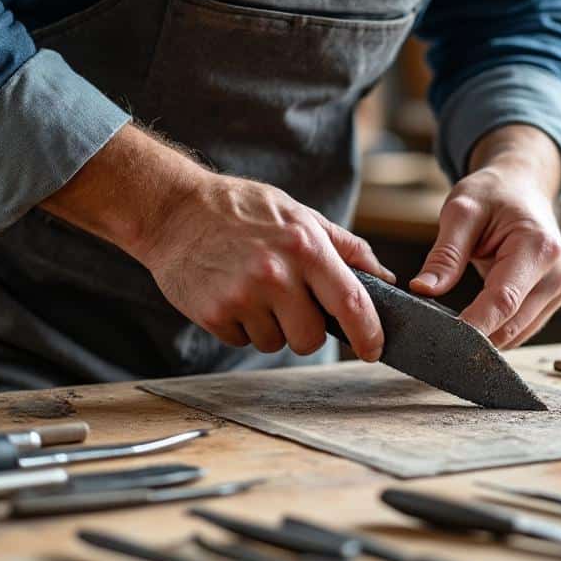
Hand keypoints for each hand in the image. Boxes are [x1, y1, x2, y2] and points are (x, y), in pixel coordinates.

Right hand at [42, 124, 390, 360]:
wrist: (175, 211)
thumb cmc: (242, 211)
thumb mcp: (300, 215)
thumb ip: (345, 248)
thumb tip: (385, 278)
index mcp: (305, 246)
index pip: (350, 302)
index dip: (368, 333)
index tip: (373, 350)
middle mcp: (276, 273)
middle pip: (311, 339)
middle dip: (305, 330)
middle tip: (289, 303)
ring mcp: (243, 296)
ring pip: (275, 344)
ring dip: (269, 327)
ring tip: (252, 289)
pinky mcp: (214, 314)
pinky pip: (243, 341)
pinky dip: (241, 326)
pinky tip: (231, 293)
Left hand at [410, 125, 560, 348]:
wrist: (523, 186)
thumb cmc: (493, 193)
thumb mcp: (461, 211)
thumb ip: (445, 253)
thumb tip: (423, 289)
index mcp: (538, 247)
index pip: (503, 300)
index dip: (473, 326)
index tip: (442, 339)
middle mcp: (558, 272)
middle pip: (512, 323)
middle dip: (475, 337)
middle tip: (435, 341)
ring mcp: (560, 288)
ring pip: (518, 333)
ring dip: (485, 338)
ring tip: (450, 332)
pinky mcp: (554, 298)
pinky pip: (522, 327)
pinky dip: (496, 331)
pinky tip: (473, 324)